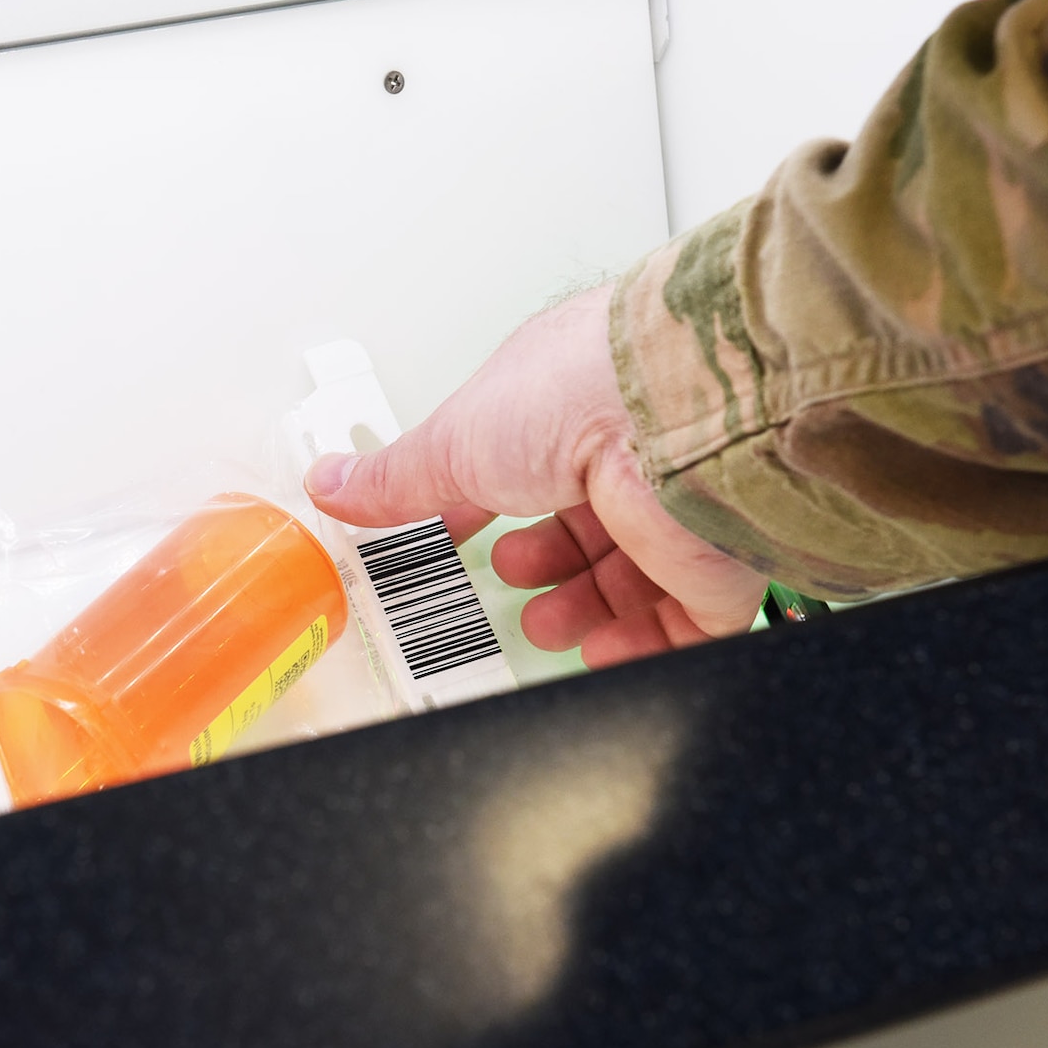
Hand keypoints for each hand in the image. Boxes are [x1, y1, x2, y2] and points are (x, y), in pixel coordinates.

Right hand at [305, 287, 767, 667]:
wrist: (674, 416)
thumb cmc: (574, 394)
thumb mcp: (451, 443)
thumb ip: (393, 479)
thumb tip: (330, 483)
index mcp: (566, 403)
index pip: (527, 462)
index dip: (488, 503)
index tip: (456, 533)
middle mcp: (630, 447)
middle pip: (586, 522)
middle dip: (544, 564)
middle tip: (515, 579)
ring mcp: (678, 502)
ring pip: (638, 573)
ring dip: (587, 609)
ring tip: (550, 625)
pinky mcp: (717, 559)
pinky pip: (691, 619)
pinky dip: (645, 645)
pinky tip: (606, 652)